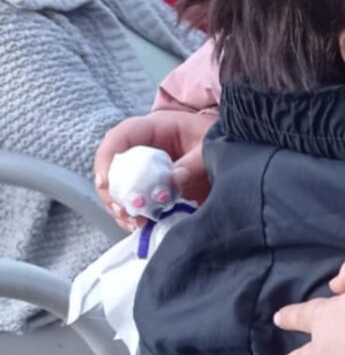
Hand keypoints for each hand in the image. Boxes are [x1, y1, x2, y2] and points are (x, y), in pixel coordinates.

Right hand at [95, 110, 214, 229]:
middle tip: (123, 210)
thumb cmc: (217, 137)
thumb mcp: (209, 145)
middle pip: (113, 167)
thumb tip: (174, 180)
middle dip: (112, 190)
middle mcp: (142, 148)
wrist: (229, 147)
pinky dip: (136, 215)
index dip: (107, 158)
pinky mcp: (153, 188)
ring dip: (123, 206)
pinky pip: (136, 201)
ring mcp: (145, 169)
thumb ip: (194, 162)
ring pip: (120, 187)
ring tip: (134, 222)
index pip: (119, 137)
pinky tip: (142, 226)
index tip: (106, 182)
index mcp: (152, 128)